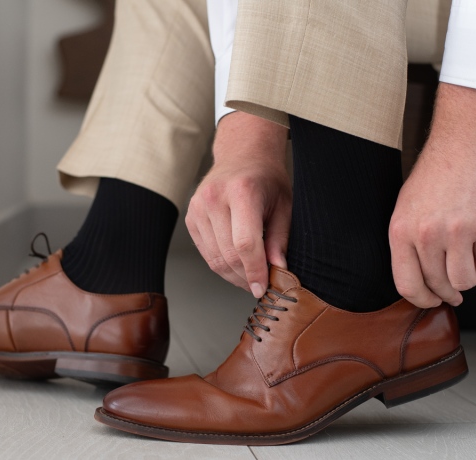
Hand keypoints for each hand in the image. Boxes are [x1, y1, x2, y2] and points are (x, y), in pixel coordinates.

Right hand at [186, 112, 290, 297]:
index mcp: (242, 192)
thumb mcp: (284, 206)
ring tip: (250, 278)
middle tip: (260, 286)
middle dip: (245, 277)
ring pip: (215, 258)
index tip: (262, 289)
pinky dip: (221, 265)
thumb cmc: (266, 179)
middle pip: (228, 254)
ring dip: (233, 275)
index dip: (254, 271)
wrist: (242, 154)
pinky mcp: (191, 216)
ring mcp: (198, 207)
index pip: (245, 243)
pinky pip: (206, 252)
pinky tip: (236, 265)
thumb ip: (280, 240)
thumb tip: (277, 271)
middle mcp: (214, 198)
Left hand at [389, 83, 475, 307]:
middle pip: (439, 285)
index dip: (422, 300)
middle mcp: (425, 235)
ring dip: (470, 274)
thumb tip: (423, 282)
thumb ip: (411, 244)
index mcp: (400, 231)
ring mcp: (456, 232)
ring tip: (469, 256)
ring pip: (465, 280)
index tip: (433, 301)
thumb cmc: (437, 175)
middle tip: (456, 290)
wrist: (466, 142)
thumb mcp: (408, 208)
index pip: (407, 285)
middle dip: (449, 292)